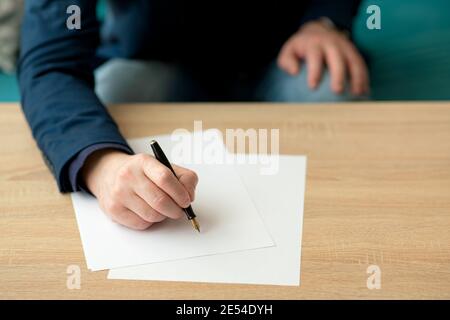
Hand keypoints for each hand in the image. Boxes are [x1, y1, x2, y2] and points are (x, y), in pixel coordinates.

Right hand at [82, 149, 197, 229]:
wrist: (109, 174)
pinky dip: (150, 222)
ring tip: (162, 209)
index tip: (186, 200)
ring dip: (163, 216)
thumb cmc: (142, 173)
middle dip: (175, 210)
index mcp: (144, 162)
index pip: (165, 178)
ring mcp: (119, 193)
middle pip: (160, 201)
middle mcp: (128, 176)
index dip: (180, 193)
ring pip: (152, 215)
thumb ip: (184, 178)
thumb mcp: (163, 166)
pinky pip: (141, 224)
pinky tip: (148, 211)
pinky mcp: (114, 210)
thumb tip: (189, 196)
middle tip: (179, 210)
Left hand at [277, 20, 368, 95]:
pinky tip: (365, 92)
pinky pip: (361, 64)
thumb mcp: (289, 51)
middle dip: (338, 74)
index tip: (313, 87)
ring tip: (357, 94)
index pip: (315, 56)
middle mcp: (332, 43)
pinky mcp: (354, 52)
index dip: (314, 71)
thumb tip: (294, 71)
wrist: (319, 30)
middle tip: (337, 92)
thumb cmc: (301, 48)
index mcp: (314, 43)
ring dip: (357, 77)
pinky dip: (364, 78)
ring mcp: (346, 47)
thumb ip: (287, 61)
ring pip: (354, 61)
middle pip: (337, 58)